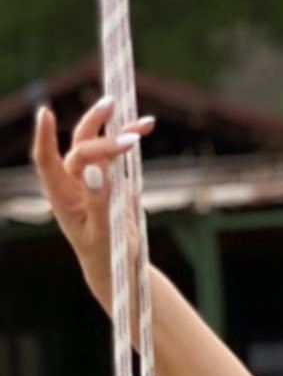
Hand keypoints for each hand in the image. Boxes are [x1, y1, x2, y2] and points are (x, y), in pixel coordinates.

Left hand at [30, 97, 154, 309]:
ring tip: (126, 109)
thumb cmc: (104, 255)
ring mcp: (91, 175)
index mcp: (61, 195)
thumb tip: (95, 168)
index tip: (45, 113)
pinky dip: (130, 137)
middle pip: (79, 146)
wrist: (117, 266)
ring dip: (110, 125)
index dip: (44, 136)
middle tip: (124, 132)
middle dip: (100, 135)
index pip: (46, 160)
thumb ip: (98, 201)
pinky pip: (118, 152)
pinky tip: (146, 125)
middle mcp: (72, 180)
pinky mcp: (111, 175)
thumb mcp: (102, 233)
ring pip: (96, 142)